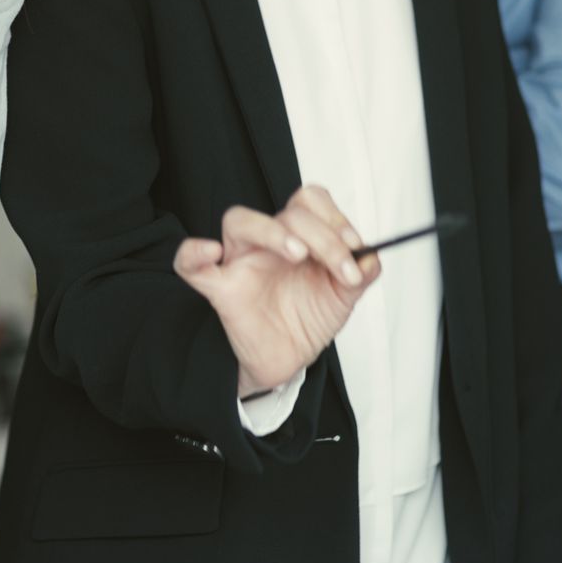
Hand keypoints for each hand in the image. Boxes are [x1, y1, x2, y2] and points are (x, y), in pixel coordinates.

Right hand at [174, 185, 379, 394]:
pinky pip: (189, 263)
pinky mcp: (220, 289)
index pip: (309, 202)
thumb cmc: (307, 318)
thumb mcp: (342, 296)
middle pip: (287, 213)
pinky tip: (211, 251)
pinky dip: (193, 252)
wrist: (287, 360)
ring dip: (273, 231)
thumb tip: (371, 256)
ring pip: (239, 220)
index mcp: (298, 236)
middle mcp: (268, 242)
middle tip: (341, 267)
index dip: (334, 216)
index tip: (355, 245)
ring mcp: (241, 261)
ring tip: (298, 254)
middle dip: (323, 236)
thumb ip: (359, 274)